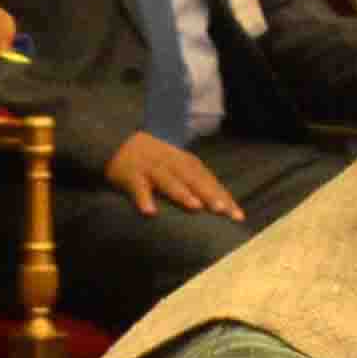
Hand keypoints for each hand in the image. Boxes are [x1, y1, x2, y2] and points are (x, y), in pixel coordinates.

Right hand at [109, 132, 242, 222]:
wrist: (118, 141)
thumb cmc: (154, 160)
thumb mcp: (177, 165)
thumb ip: (195, 181)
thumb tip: (221, 204)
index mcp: (186, 162)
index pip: (208, 180)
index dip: (223, 196)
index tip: (237, 216)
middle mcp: (171, 164)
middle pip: (193, 179)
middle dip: (209, 193)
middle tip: (223, 210)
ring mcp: (151, 168)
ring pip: (168, 180)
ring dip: (181, 193)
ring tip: (195, 207)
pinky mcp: (131, 175)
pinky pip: (138, 187)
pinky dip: (143, 198)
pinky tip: (150, 212)